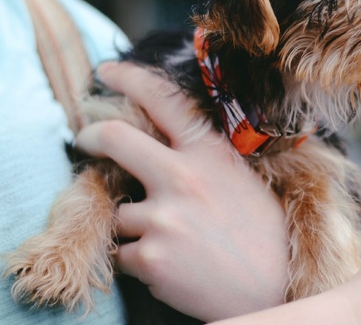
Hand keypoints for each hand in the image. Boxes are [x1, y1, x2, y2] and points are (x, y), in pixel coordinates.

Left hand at [76, 61, 288, 321]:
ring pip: (119, 211)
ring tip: (173, 243)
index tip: (106, 72)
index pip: (163, 100)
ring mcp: (163, 217)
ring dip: (134, 226)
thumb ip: (204, 159)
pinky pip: (122, 253)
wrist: (276, 289)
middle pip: (115, 137)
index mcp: (210, 153)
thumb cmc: (265, 233)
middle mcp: (183, 176)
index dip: (129, 78)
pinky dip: (137, 261)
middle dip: (90, 136)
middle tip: (84, 139)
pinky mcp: (150, 256)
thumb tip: (165, 146)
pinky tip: (171, 266)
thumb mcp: (242, 179)